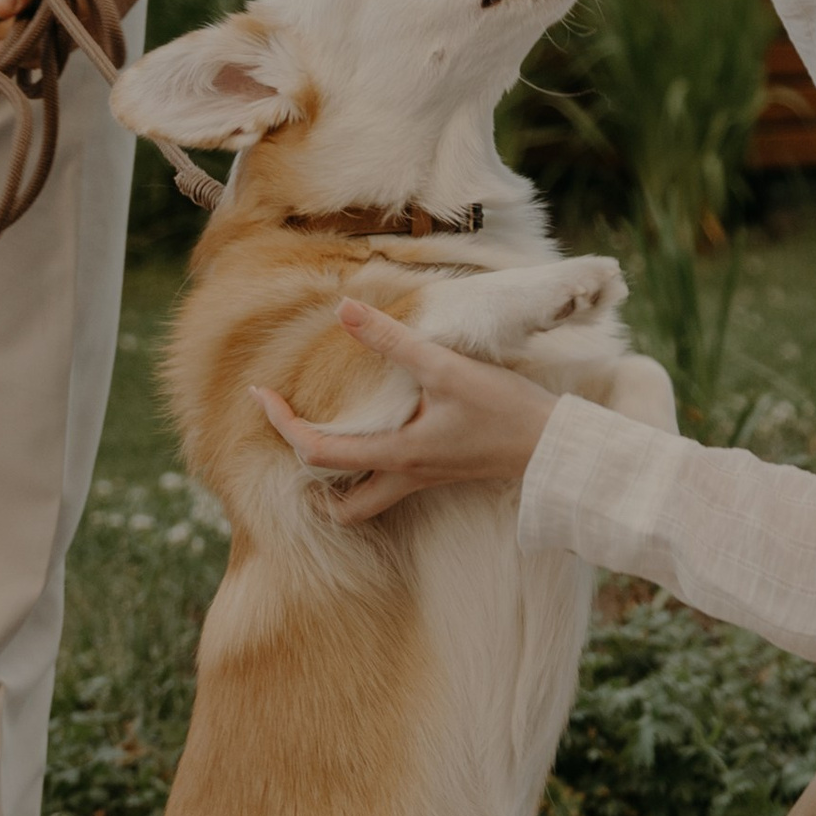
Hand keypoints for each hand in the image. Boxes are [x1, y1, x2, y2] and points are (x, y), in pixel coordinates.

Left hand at [253, 301, 558, 522]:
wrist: (554, 446)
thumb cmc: (503, 411)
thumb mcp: (446, 368)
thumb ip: (393, 340)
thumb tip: (345, 309)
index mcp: (396, 455)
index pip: (317, 451)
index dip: (282, 424)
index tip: (261, 395)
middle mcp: (404, 477)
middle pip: (338, 507)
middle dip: (305, 481)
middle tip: (290, 437)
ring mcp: (424, 479)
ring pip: (364, 503)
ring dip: (337, 484)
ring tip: (323, 441)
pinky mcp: (442, 471)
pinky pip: (389, 483)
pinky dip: (367, 468)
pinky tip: (374, 434)